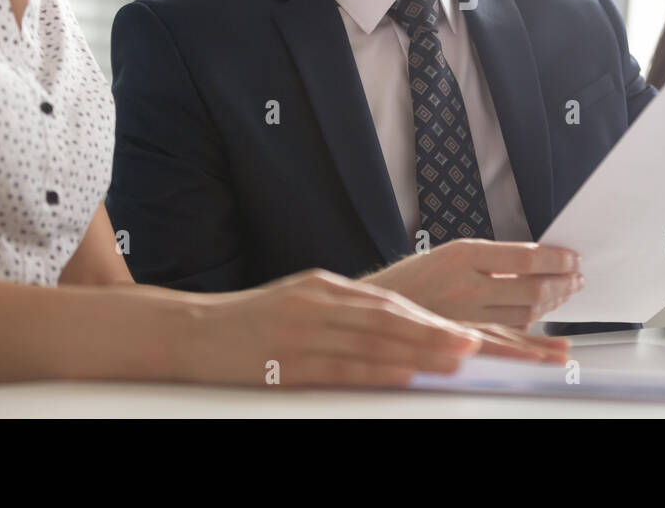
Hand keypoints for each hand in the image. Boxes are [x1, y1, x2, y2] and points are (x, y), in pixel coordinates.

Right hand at [173, 269, 567, 386]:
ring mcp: (302, 331)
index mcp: (324, 286)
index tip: (464, 332)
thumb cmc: (249, 322)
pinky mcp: (285, 361)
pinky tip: (401, 378)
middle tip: (474, 345)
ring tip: (453, 362)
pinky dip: (375, 372)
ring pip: (371, 343)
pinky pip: (339, 368)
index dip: (429, 320)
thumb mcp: (298, 302)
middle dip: (435, 334)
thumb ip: (342, 310)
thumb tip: (392, 325)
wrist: (190, 331)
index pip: (388, 303)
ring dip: (416, 354)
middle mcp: (318, 303)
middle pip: (388, 320)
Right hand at [362, 238, 584, 326]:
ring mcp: (465, 317)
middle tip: (578, 277)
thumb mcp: (452, 253)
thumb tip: (537, 262)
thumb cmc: (416, 278)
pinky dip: (536, 341)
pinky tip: (554, 342)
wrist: (376, 308)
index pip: (525, 257)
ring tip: (569, 295)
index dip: (556, 258)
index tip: (572, 258)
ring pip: (524, 316)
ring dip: (554, 306)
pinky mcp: (464, 341)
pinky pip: (508, 342)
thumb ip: (492, 259)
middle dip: (562, 283)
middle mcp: (465, 286)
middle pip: (530, 289)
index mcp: (462, 255)